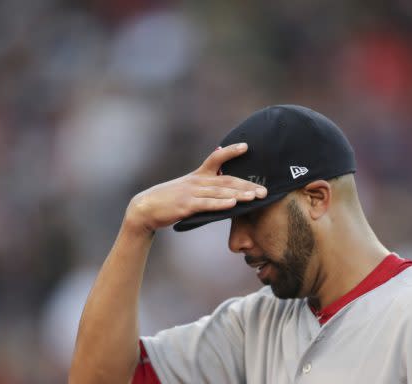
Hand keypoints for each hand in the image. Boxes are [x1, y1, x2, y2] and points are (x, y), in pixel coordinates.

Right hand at [125, 143, 266, 232]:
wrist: (146, 208)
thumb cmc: (169, 200)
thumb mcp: (188, 188)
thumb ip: (205, 184)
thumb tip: (222, 181)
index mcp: (198, 175)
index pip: (216, 158)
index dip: (231, 151)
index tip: (247, 146)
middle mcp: (197, 181)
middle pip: (227, 180)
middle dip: (247, 185)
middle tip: (265, 190)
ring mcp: (192, 193)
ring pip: (220, 193)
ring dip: (239, 195)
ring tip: (255, 197)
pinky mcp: (186, 206)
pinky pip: (207, 204)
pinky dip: (221, 204)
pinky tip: (233, 205)